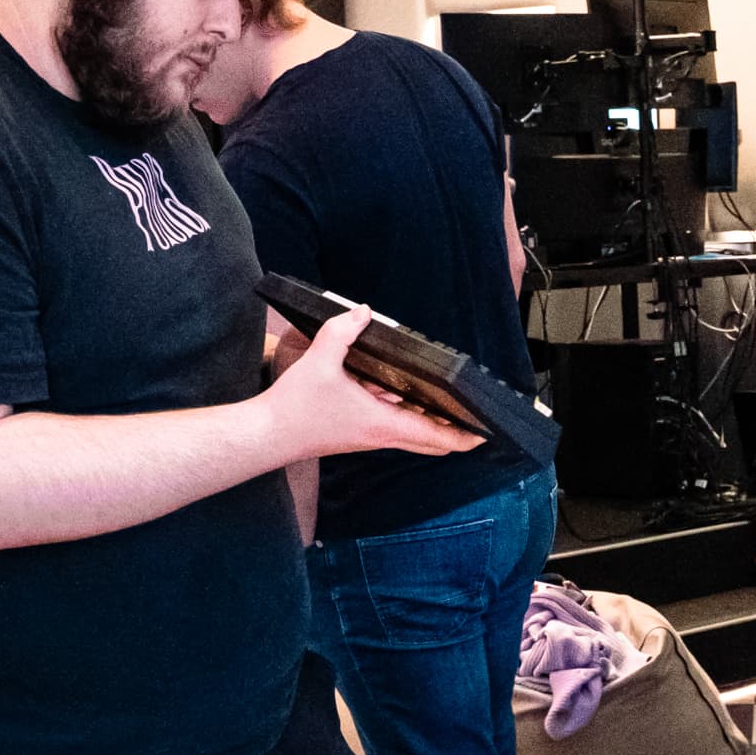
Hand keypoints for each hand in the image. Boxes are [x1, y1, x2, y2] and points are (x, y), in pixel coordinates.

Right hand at [263, 304, 484, 460]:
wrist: (268, 434)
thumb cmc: (295, 406)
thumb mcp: (320, 360)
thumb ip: (342, 331)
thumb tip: (364, 312)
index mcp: (384, 423)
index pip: (437, 437)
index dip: (466, 437)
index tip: (488, 433)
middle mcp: (383, 435)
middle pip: (432, 442)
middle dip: (458, 432)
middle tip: (478, 417)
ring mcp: (371, 437)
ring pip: (415, 435)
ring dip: (434, 422)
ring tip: (453, 402)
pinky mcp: (360, 432)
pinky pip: (396, 427)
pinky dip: (410, 416)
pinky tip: (407, 393)